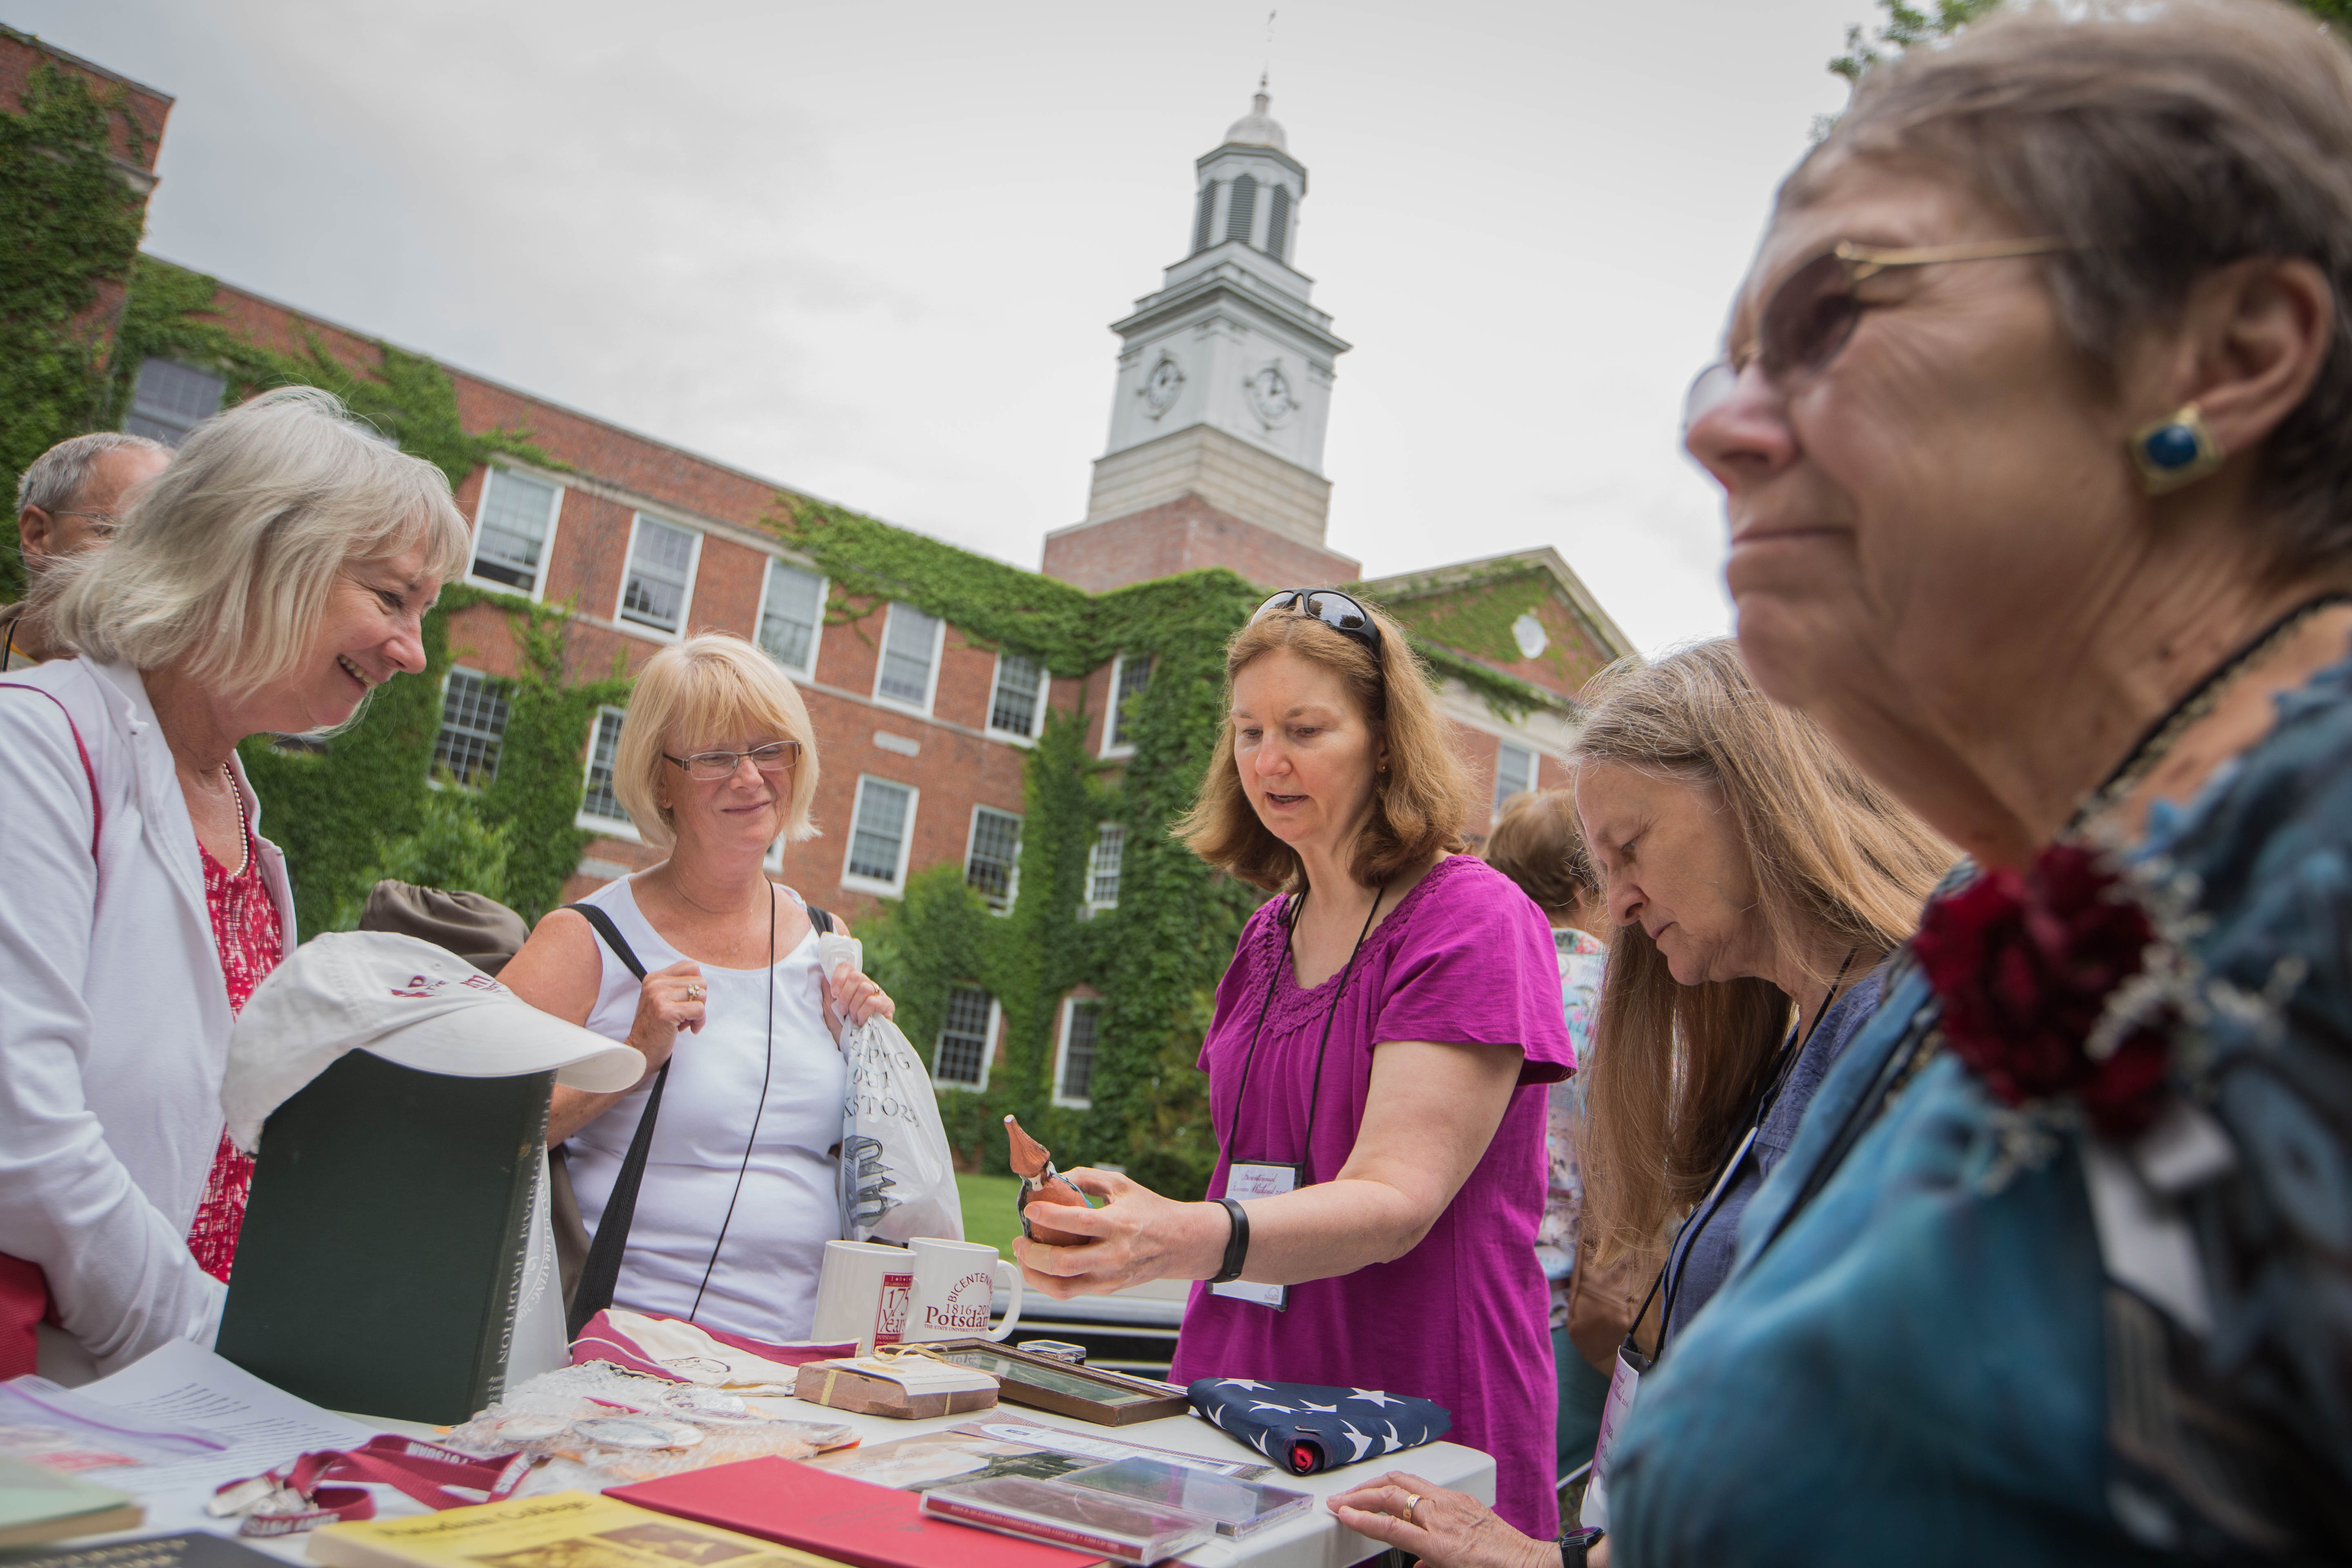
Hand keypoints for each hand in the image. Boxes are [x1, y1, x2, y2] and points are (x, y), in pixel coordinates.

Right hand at [628, 958, 705, 1075]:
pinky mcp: (667, 1012)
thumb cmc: (655, 1027)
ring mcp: (660, 997)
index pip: (690, 966)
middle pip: (700, 981)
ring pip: (702, 994)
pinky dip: (699, 1022)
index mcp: (654, 978)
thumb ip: (676, 986)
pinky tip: (690, 1029)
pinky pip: (699, 1009)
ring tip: (684, 1021)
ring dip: (698, 1012)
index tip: (686, 1001)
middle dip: (698, 999)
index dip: (695, 985)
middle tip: (685, 1014)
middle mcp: (655, 984)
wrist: (640, 1051)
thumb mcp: (661, 999)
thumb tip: (701, 980)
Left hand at [828, 961, 894, 1025]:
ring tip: (852, 1018)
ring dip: (854, 1006)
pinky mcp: (887, 1005)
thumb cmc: (839, 1028)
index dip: (839, 977)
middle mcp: (866, 985)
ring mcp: (878, 994)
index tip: (834, 994)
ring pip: (865, 988)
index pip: (847, 967)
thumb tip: (825, 975)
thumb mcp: (828, 1009)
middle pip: (856, 976)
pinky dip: (863, 1012)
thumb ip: (827, 991)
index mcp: (852, 984)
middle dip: (845, 996)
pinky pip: (873, 1002)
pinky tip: (861, 1021)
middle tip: (843, 1010)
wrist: (852, 1047)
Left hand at [1009, 1168, 1221, 1299]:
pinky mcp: (1106, 1289)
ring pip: (1061, 1286)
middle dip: (1032, 1252)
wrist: (1179, 1243)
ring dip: (1034, 1273)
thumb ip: (1085, 1177)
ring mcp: (1109, 1276)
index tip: (1030, 1207)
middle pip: (1063, 1262)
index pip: (1077, 1222)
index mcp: (1119, 1224)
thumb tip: (1052, 1178)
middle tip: (1021, 1238)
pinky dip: (1048, 1281)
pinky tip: (1040, 1267)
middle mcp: (1114, 1254)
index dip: (1048, 1215)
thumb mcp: (1121, 1185)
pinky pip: (1069, 1291)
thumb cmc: (1150, 1211)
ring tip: (1024, 1256)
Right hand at [1326, 1474, 1554, 1567]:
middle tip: (1341, 1500)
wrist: (1526, 1563)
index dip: (1361, 1518)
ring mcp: (1452, 1503)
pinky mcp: (1462, 1497)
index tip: (1342, 1513)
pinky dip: (1404, 1487)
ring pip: (1406, 1482)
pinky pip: (1426, 1486)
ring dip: (1378, 1483)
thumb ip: (1428, 1566)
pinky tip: (1399, 1492)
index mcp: (1437, 1543)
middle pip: (1391, 1495)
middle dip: (1361, 1494)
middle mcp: (1441, 1517)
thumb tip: (1416, 1565)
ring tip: (1361, 1489)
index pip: (1388, 1525)